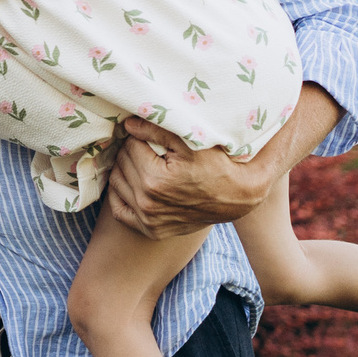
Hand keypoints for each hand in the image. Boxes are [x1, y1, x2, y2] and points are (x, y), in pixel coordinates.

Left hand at [101, 117, 274, 240]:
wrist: (240, 197)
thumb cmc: (219, 164)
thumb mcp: (193, 142)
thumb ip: (158, 130)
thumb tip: (128, 125)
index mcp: (156, 180)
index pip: (130, 146)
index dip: (141, 137)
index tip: (153, 137)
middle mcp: (148, 203)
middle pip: (122, 163)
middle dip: (133, 151)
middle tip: (150, 148)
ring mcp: (148, 220)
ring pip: (117, 182)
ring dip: (126, 169)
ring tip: (145, 162)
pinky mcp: (151, 230)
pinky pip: (118, 210)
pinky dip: (121, 195)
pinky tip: (134, 183)